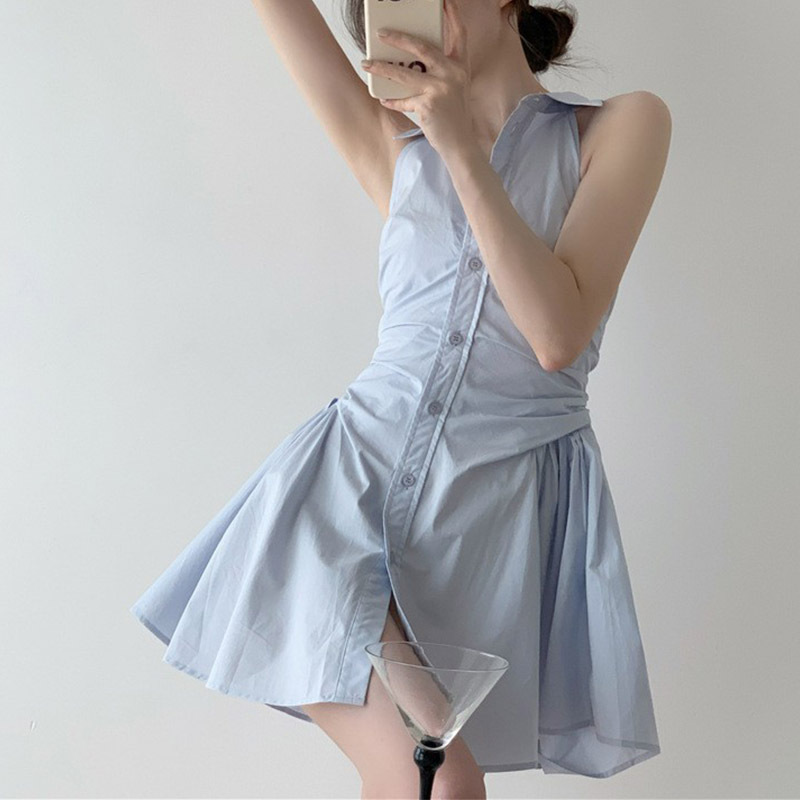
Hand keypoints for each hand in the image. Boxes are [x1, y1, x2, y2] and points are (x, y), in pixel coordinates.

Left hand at [360, 0, 474, 156]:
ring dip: (382, 67)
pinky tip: (383, 98)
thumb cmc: (454, 117)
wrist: (461, 145)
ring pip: (404, 73)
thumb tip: (410, 63)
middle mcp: (453, 74)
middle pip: (422, 47)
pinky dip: (392, 100)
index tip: (444, 0)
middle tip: (381, 33)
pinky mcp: (428, 105)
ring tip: (366, 63)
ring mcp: (440, 88)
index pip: (459, 34)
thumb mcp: (454, 89)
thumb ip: (440, 74)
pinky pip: (404, 100)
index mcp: (461, 67)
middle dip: (399, 38)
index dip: (452, 14)